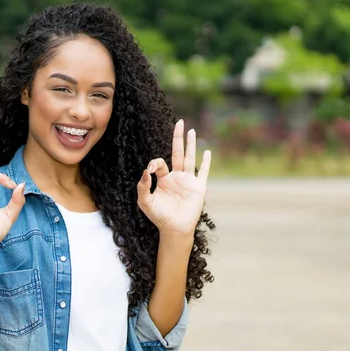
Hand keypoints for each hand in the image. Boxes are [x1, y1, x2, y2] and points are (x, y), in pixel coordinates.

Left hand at [136, 120, 211, 239]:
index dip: (154, 163)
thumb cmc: (159, 216)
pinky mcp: (198, 187)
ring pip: (190, 158)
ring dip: (191, 144)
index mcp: (163, 178)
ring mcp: (188, 181)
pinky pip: (203, 172)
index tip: (150, 170)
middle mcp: (176, 177)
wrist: (174, 229)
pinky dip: (206, 162)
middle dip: (177, 138)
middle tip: (178, 122)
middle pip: (177, 152)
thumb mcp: (144, 202)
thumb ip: (142, 187)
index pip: (160, 162)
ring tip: (191, 130)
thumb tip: (145, 171)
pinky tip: (207, 152)